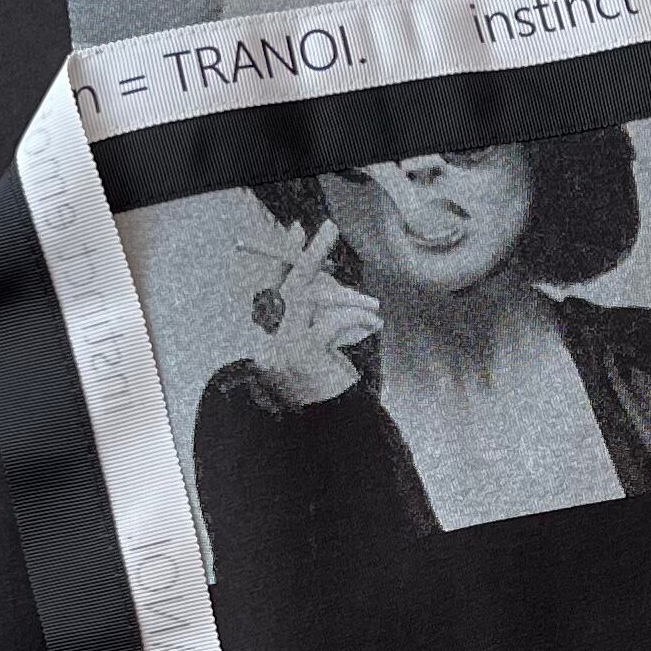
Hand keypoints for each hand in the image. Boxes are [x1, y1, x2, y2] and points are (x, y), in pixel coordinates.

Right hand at [242, 221, 380, 406]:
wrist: (330, 424)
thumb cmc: (329, 387)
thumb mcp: (324, 347)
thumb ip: (321, 318)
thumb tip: (334, 286)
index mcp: (277, 332)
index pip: (278, 284)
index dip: (286, 256)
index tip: (297, 228)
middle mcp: (275, 336)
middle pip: (292, 284)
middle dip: (310, 253)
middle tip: (328, 226)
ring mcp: (286, 344)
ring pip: (313, 299)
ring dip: (349, 299)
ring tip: (375, 309)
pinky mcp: (304, 353)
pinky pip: (330, 321)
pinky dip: (355, 318)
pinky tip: (373, 323)